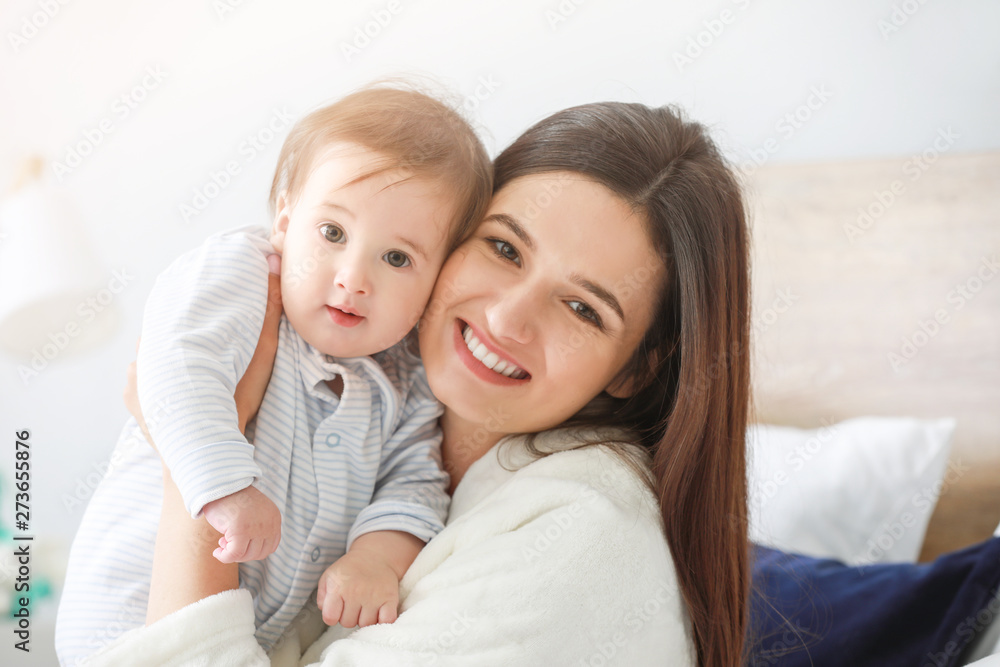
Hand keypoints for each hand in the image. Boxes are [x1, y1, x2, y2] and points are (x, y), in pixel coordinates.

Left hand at [122, 253, 282, 439]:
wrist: (207, 454)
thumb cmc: (235, 402)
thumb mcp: (260, 354)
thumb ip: (267, 309)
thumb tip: (271, 262)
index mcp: (169, 338)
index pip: (175, 311)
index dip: (191, 308)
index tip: (206, 309)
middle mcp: (143, 356)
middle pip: (163, 335)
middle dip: (181, 334)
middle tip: (204, 339)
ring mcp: (133, 381)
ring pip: (152, 358)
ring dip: (168, 357)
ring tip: (192, 363)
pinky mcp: (132, 403)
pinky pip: (143, 382)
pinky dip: (157, 380)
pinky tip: (177, 385)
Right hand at [202, 485, 281, 562]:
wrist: (219, 484)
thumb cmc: (232, 500)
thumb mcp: (254, 513)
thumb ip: (258, 529)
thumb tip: (250, 554)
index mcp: (274, 518)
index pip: (270, 547)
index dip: (252, 551)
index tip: (240, 545)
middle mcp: (269, 523)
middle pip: (258, 553)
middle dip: (242, 553)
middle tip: (227, 543)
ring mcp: (256, 527)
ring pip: (246, 555)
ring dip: (232, 554)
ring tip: (222, 542)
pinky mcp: (241, 530)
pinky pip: (234, 554)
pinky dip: (224, 557)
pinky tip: (216, 552)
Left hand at [317, 551, 400, 627]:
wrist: (376, 555)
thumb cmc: (350, 569)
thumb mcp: (329, 576)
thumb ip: (322, 596)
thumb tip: (326, 613)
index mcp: (339, 587)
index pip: (330, 618)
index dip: (332, 616)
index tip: (336, 609)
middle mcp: (356, 592)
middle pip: (348, 623)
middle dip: (349, 616)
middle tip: (353, 604)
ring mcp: (374, 596)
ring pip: (366, 624)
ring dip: (364, 618)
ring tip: (365, 606)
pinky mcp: (390, 598)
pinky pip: (386, 621)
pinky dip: (382, 621)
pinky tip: (379, 613)